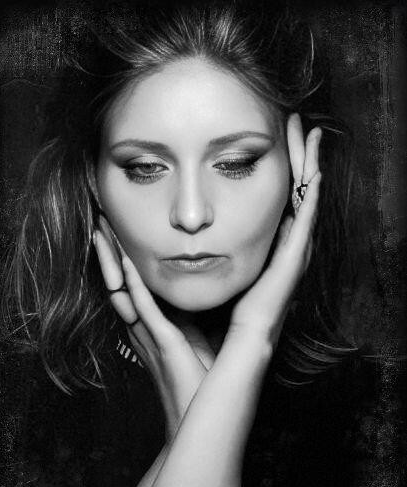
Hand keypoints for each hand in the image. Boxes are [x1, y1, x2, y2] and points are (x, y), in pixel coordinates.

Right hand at [93, 217, 212, 439]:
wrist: (205, 416)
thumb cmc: (204, 378)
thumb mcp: (203, 334)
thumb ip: (200, 312)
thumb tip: (212, 287)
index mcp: (154, 324)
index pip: (132, 284)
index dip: (122, 258)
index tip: (118, 230)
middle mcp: (145, 326)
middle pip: (118, 282)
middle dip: (109, 252)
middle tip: (100, 220)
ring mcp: (150, 333)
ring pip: (122, 289)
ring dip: (112, 260)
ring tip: (102, 230)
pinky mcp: (162, 341)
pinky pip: (142, 308)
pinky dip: (132, 283)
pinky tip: (126, 260)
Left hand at [228, 113, 321, 347]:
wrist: (237, 349)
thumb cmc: (225, 318)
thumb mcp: (217, 275)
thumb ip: (205, 255)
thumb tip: (185, 234)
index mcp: (268, 250)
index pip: (277, 201)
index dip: (280, 171)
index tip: (274, 139)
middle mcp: (285, 248)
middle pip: (294, 193)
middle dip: (298, 158)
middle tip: (298, 124)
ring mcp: (292, 255)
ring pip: (304, 200)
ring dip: (309, 167)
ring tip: (311, 135)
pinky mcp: (293, 264)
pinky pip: (305, 222)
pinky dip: (311, 196)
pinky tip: (316, 170)